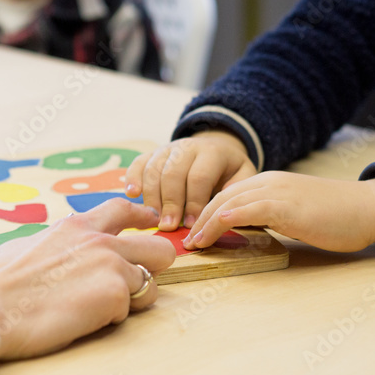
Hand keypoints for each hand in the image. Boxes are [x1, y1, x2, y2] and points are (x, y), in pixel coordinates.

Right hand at [0, 199, 175, 359]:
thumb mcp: (30, 246)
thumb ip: (59, 244)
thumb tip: (60, 251)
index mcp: (77, 226)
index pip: (124, 209)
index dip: (144, 218)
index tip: (153, 224)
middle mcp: (101, 241)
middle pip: (159, 247)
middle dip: (154, 266)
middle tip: (138, 283)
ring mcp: (111, 266)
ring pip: (149, 285)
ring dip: (130, 300)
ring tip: (96, 310)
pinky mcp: (114, 295)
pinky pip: (129, 311)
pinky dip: (111, 319)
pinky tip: (82, 320)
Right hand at [124, 131, 256, 231]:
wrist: (217, 149)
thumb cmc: (230, 172)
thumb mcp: (243, 179)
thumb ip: (235, 194)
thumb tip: (224, 217)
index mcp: (212, 152)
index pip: (199, 177)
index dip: (194, 202)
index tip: (191, 225)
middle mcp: (187, 147)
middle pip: (173, 173)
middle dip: (170, 203)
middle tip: (169, 227)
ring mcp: (167, 149)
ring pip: (154, 170)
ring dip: (152, 197)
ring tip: (153, 220)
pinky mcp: (152, 154)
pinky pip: (139, 163)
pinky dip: (132, 177)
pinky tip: (132, 194)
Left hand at [184, 172, 374, 252]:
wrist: (369, 208)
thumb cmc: (336, 216)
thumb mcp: (293, 214)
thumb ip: (268, 217)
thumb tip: (243, 231)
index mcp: (269, 183)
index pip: (227, 195)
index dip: (205, 214)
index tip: (192, 233)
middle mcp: (269, 182)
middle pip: (220, 197)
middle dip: (198, 219)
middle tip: (184, 241)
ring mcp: (277, 192)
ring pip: (229, 202)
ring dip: (206, 224)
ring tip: (193, 244)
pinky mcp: (286, 206)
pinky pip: (249, 209)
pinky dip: (226, 219)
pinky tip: (213, 230)